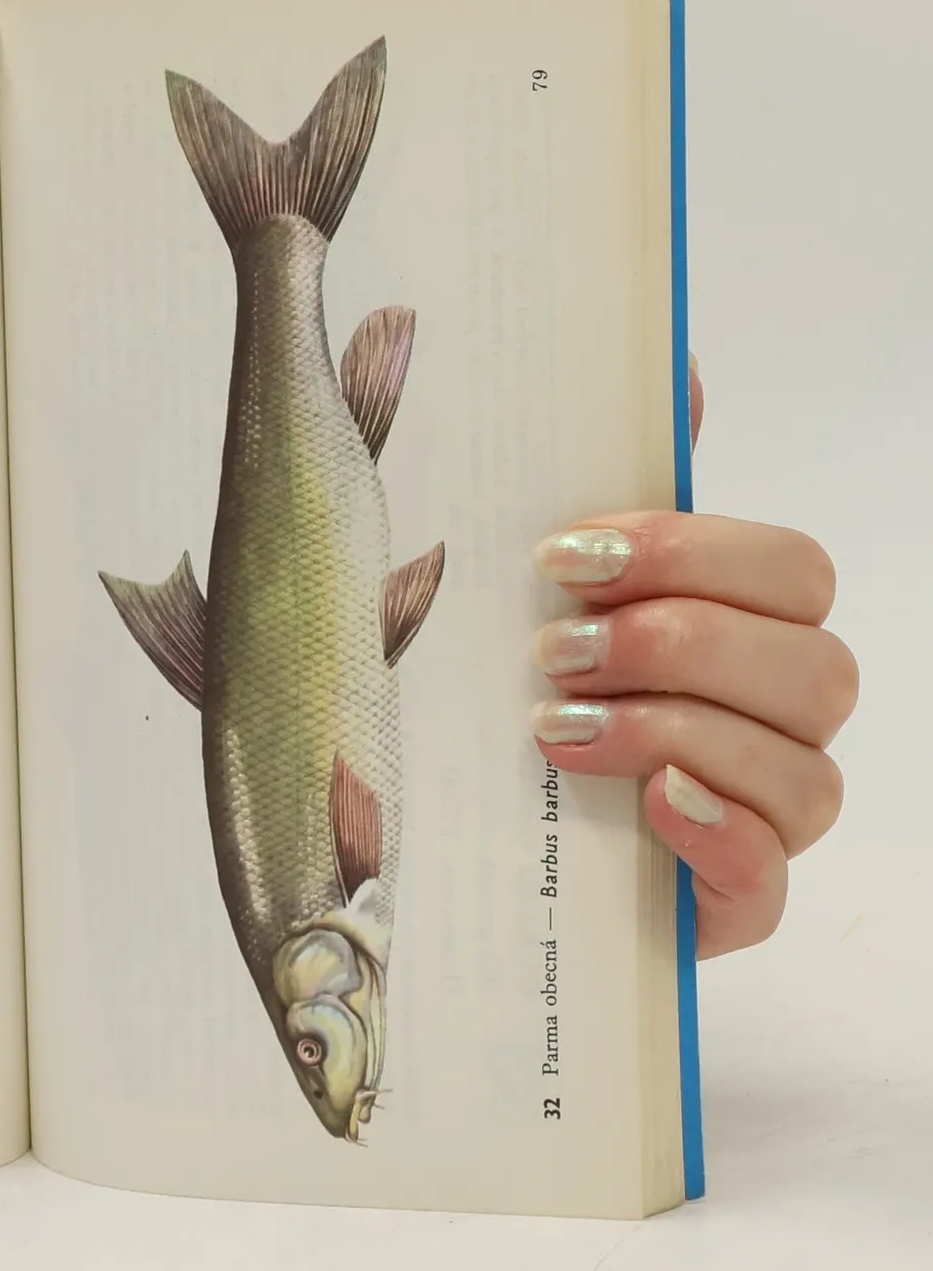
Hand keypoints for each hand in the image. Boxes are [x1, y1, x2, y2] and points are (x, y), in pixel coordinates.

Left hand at [529, 363, 854, 955]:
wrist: (456, 839)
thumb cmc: (509, 694)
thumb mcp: (530, 591)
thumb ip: (609, 489)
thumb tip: (675, 366)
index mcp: (743, 628)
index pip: (789, 570)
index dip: (691, 554)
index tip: (566, 558)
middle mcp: (775, 720)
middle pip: (814, 664)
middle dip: (680, 645)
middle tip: (557, 651)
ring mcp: (762, 816)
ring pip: (803, 770)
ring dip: (675, 733)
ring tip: (556, 729)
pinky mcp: (729, 904)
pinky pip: (769, 875)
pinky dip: (715, 834)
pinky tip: (648, 807)